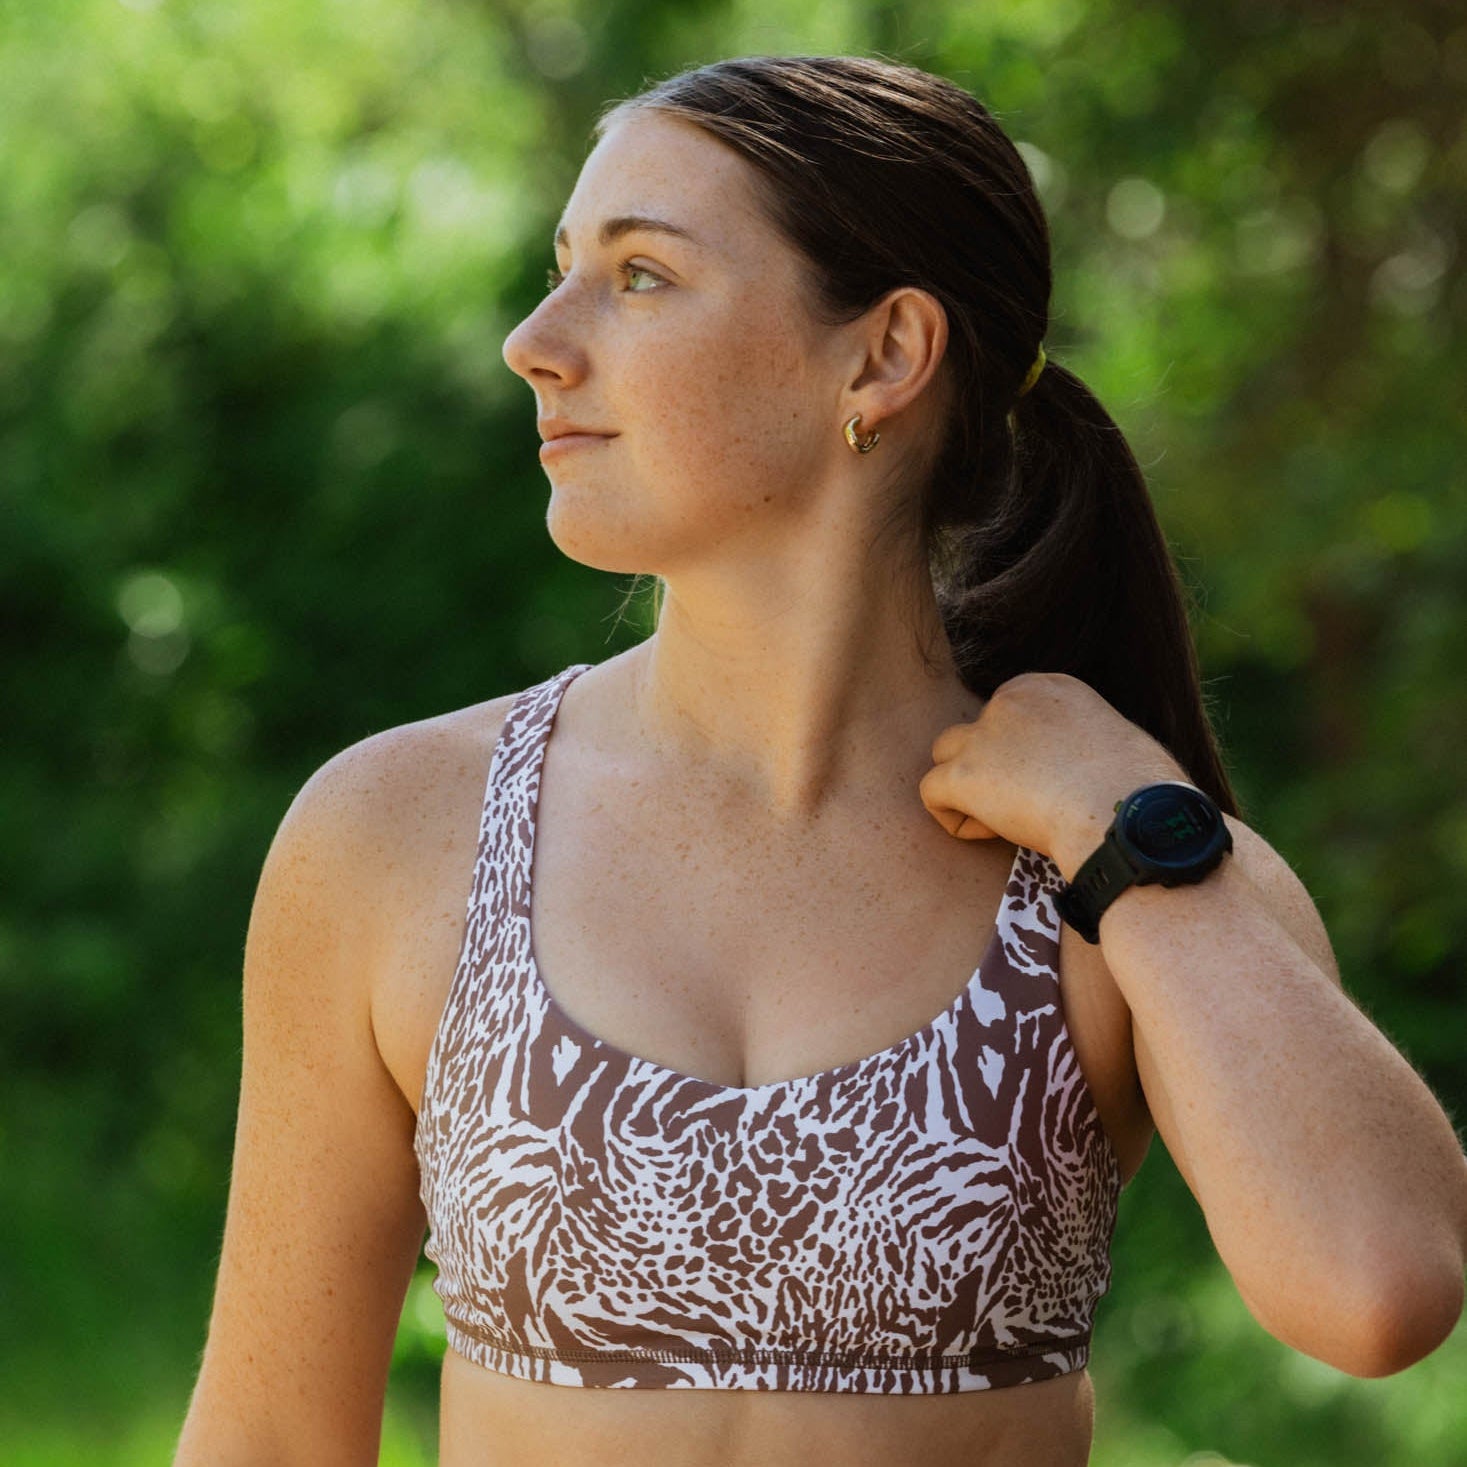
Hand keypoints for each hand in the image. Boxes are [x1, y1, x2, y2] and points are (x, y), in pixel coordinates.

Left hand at [918, 671, 1187, 872]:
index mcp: (1049, 686)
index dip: (1022, 756)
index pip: (1008, 715)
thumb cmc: (1141, 792)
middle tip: (1030, 806)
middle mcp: (1009, 700)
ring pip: (945, 757)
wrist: (1128, 817)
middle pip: (975, 735)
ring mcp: (983, 736)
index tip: (1055, 783)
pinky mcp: (964, 775)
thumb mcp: (1110, 740)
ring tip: (1007, 821)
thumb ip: (1074, 740)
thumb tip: (1069, 771)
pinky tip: (992, 835)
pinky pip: (931, 794)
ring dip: (967, 790)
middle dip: (991, 770)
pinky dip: (955, 820)